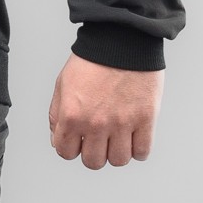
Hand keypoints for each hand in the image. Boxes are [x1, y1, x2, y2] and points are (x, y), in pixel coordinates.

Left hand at [48, 55, 162, 168]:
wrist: (122, 40)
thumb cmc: (92, 60)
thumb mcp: (62, 84)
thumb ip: (56, 114)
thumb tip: (58, 139)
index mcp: (72, 116)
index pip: (65, 153)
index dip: (71, 147)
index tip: (79, 140)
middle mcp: (95, 124)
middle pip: (93, 162)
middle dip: (94, 152)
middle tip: (100, 139)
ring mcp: (122, 123)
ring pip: (118, 160)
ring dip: (117, 152)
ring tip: (118, 137)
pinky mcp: (145, 119)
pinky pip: (142, 152)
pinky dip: (138, 149)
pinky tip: (135, 136)